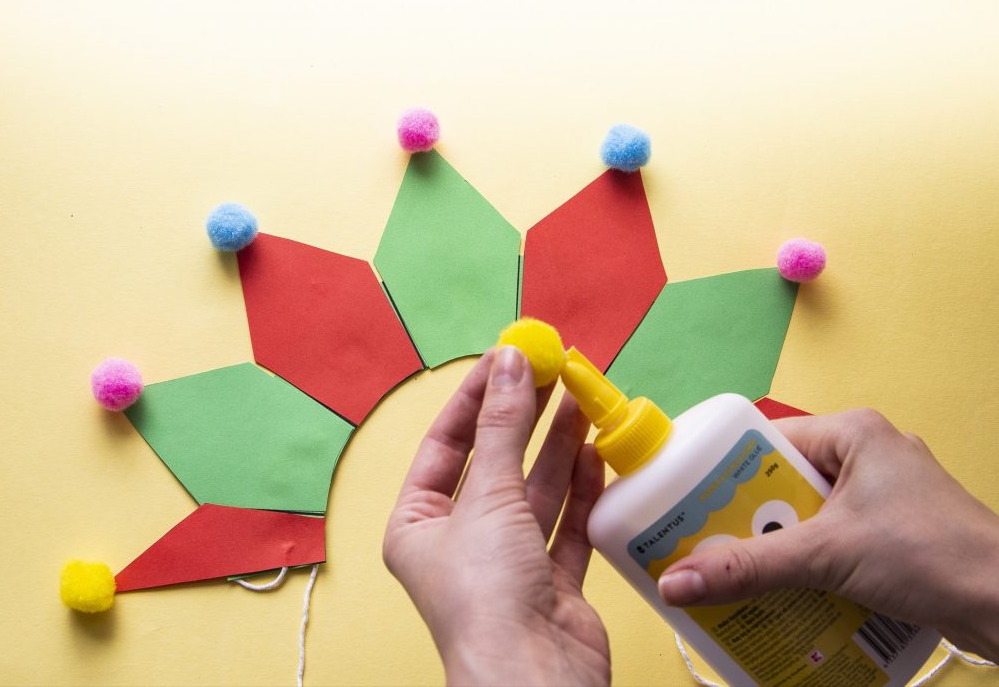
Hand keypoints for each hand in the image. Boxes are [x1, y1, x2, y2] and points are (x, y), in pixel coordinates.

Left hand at [383, 347, 610, 686]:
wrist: (534, 678)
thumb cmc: (486, 597)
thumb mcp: (489, 497)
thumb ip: (503, 426)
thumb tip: (511, 360)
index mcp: (418, 525)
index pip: (445, 445)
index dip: (475, 397)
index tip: (505, 357)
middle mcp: (459, 543)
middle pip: (494, 464)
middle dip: (521, 417)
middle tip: (550, 369)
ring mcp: (507, 564)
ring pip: (534, 492)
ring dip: (556, 447)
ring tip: (578, 397)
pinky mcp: (550, 583)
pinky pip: (565, 525)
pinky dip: (580, 489)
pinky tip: (591, 451)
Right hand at [658, 408, 998, 660]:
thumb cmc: (937, 555)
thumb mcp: (826, 555)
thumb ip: (749, 568)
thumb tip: (678, 581)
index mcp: (851, 433)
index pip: (763, 442)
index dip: (722, 472)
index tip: (688, 501)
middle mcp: (865, 456)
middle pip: (779, 483)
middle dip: (746, 520)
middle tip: (709, 546)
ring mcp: (880, 496)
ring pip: (803, 516)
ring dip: (775, 547)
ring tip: (741, 572)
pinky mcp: (889, 532)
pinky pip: (829, 540)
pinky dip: (807, 564)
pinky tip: (787, 589)